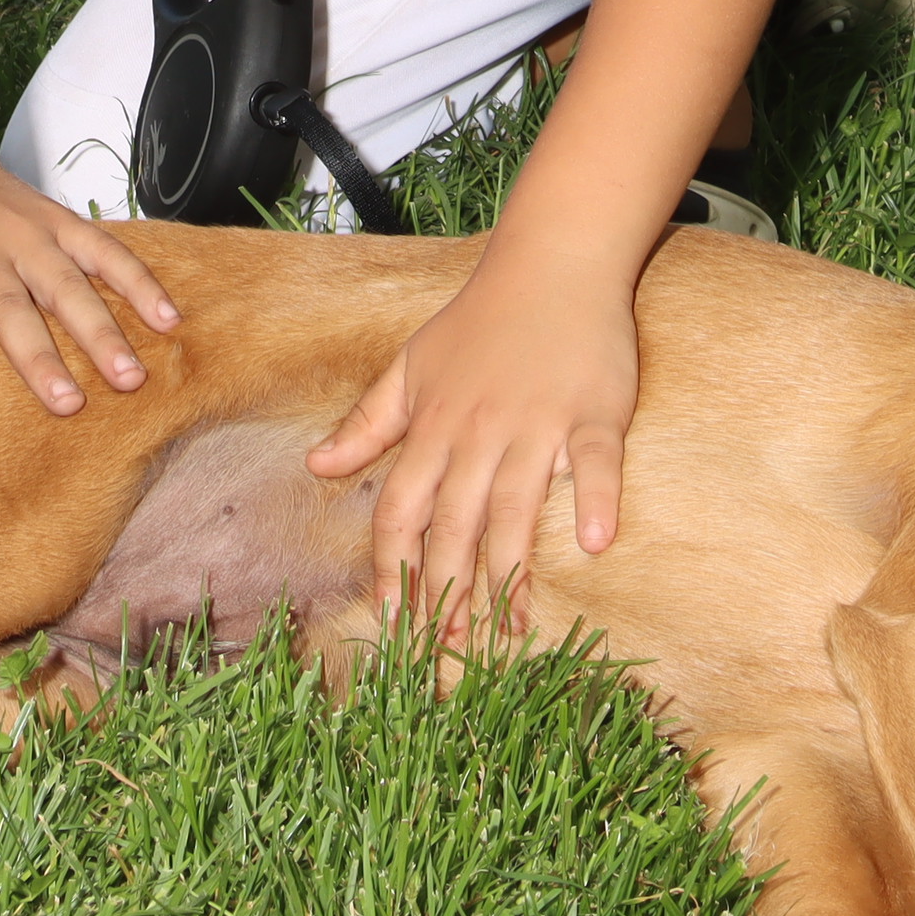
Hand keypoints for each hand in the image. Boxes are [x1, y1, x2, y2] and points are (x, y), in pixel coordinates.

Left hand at [0, 132, 177, 423]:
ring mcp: (22, 233)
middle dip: (39, 356)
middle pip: (9, 308)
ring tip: (129, 376)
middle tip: (66, 405)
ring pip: (66, 283)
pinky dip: (137, 280)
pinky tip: (167, 319)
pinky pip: (103, 249)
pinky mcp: (54, 221)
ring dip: (100, 329)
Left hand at [307, 246, 638, 635]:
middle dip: (445, 595)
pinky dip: (598, 501)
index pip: (401, 511)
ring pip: (514, 510)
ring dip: (509, 576)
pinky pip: (593, 463)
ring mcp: (535, 424)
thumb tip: (316, 468)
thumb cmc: (480, 319)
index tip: (392, 623)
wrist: (551, 261)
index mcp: (432, 426)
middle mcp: (477, 433)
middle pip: (453, 527)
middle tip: (447, 654)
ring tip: (507, 632)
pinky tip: (596, 545)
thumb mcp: (411, 366)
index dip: (394, 570)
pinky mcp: (592, 414)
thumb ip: (367, 423)